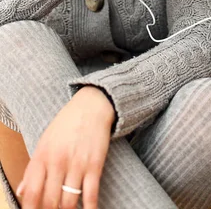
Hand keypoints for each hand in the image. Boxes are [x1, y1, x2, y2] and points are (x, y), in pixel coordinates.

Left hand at [17, 86, 114, 208]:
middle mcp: (58, 161)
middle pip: (50, 201)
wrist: (91, 106)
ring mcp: (77, 164)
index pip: (31, 193)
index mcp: (42, 156)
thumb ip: (32, 168)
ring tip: (68, 208)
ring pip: (69, 202)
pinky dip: (90, 207)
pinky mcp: (94, 165)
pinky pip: (91, 194)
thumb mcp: (45, 142)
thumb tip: (21, 191)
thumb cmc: (66, 124)